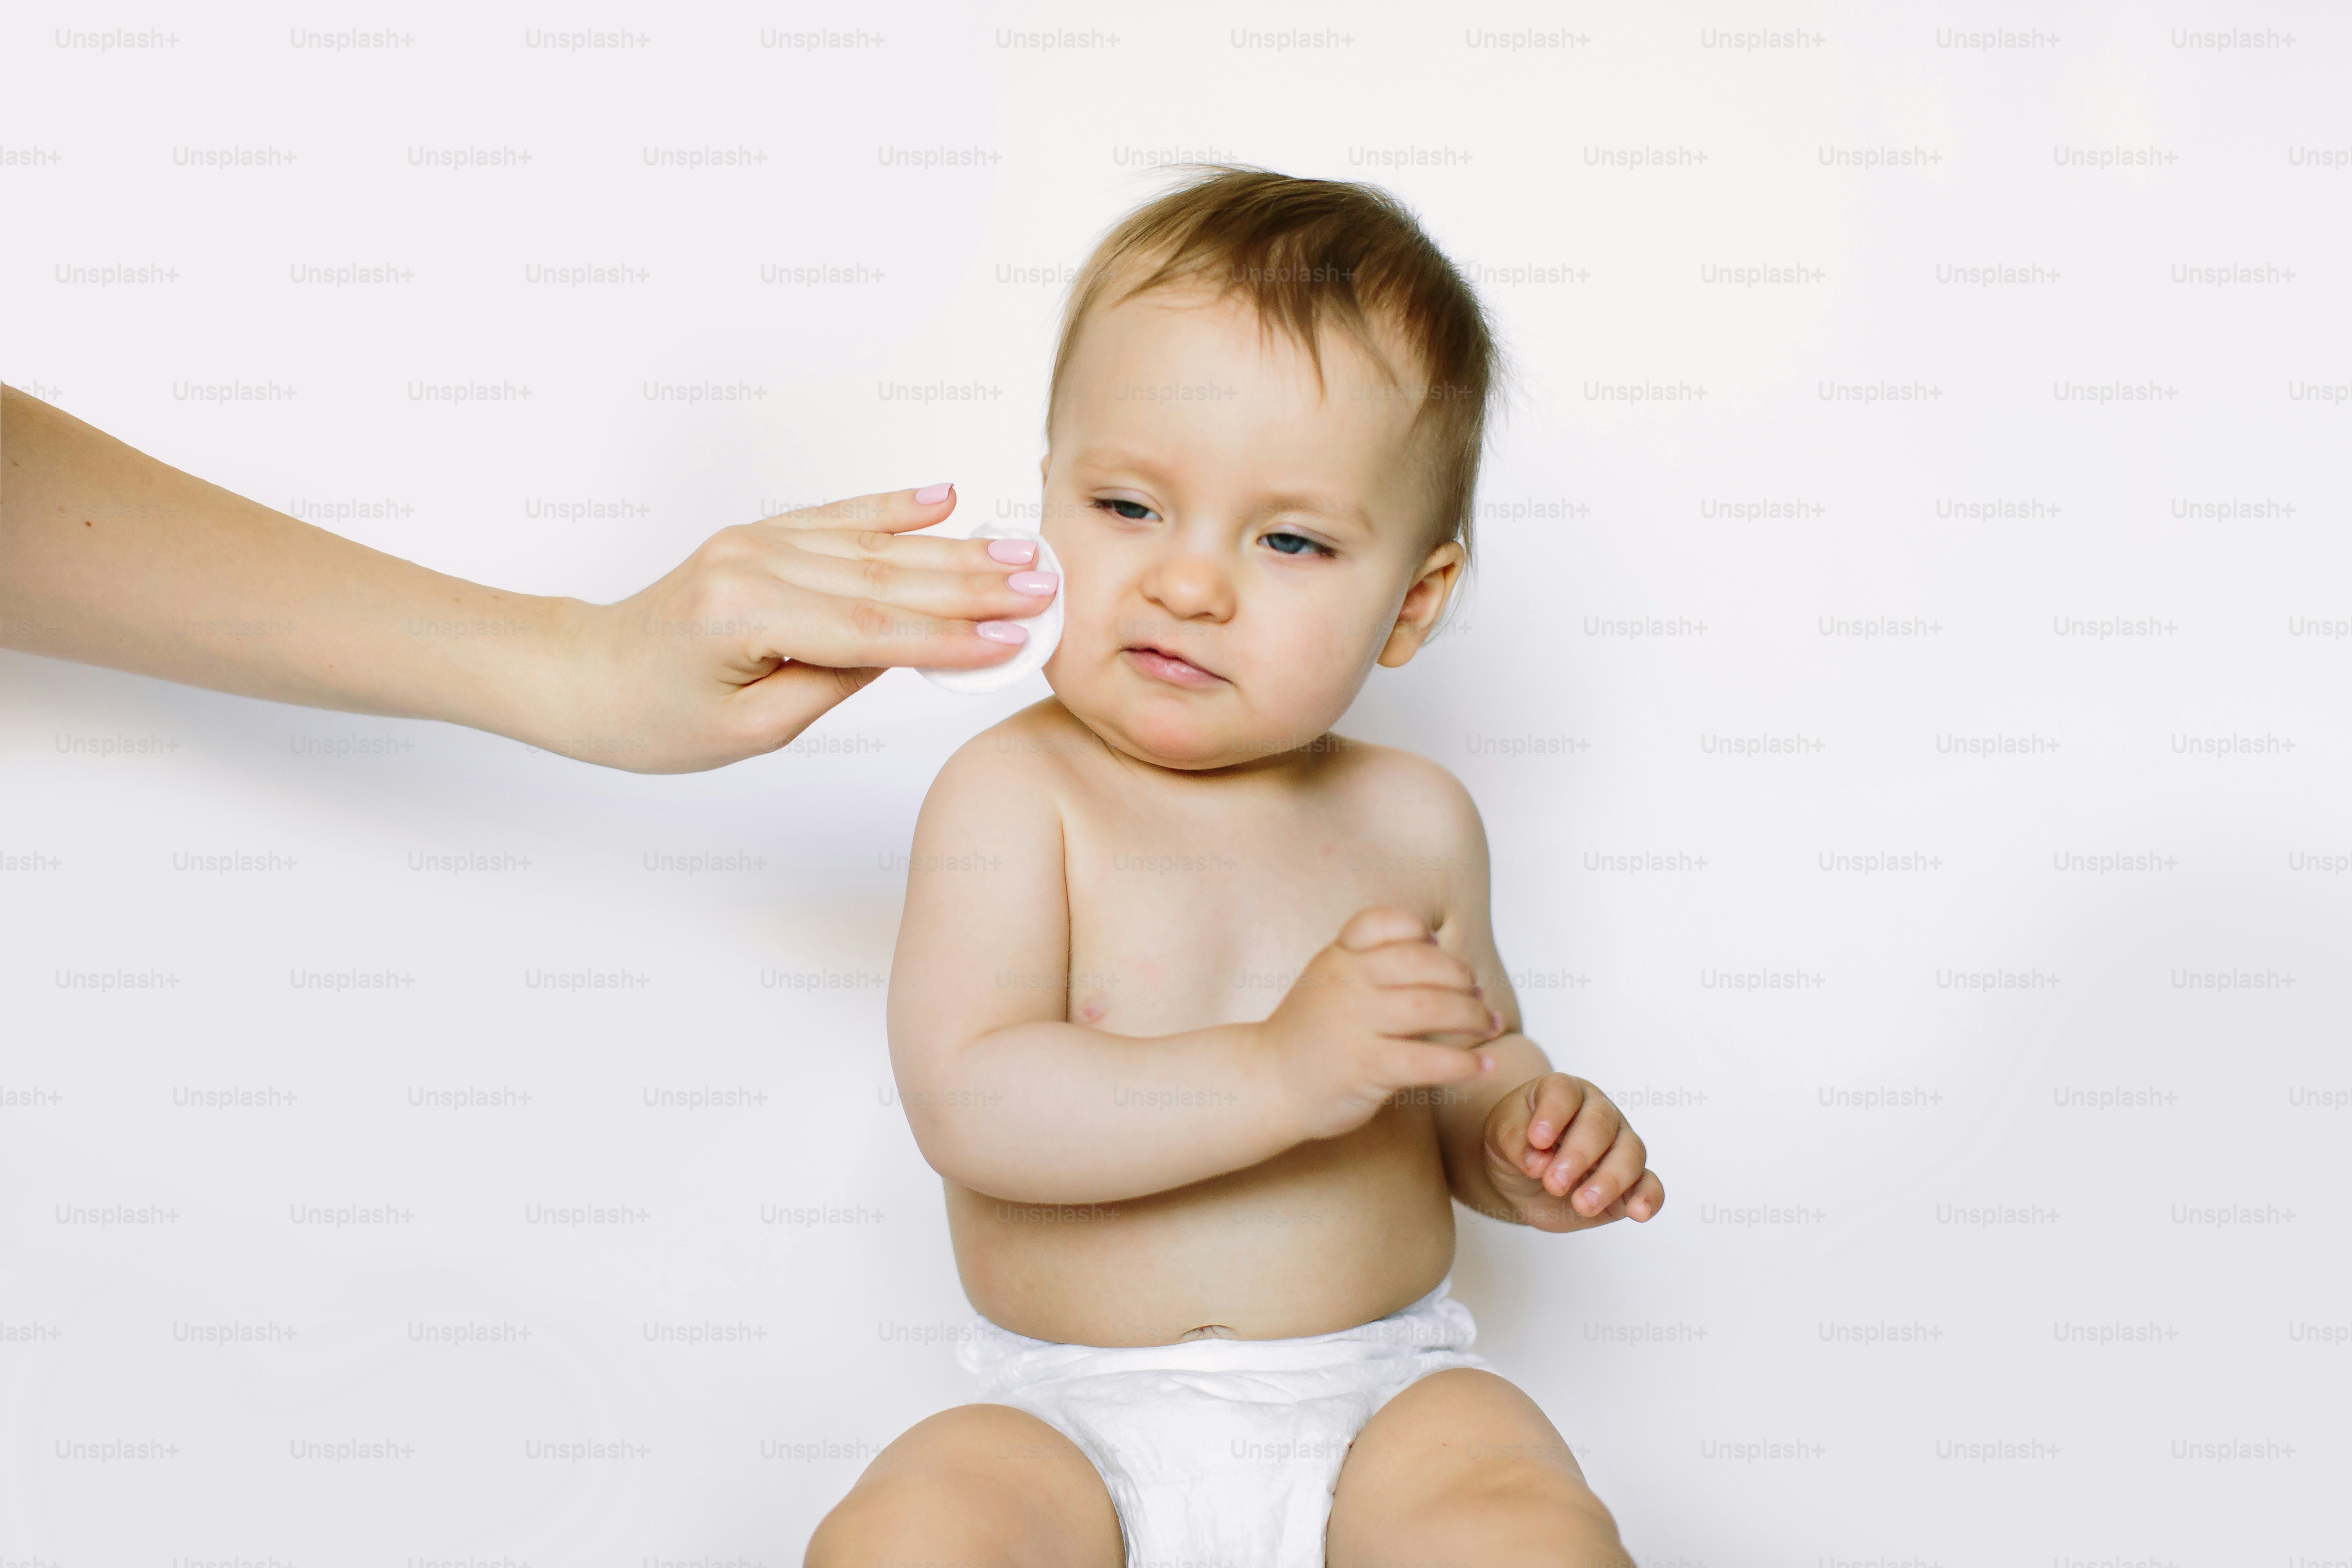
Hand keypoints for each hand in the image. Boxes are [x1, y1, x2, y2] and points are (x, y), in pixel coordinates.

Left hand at [548, 486, 1059, 771]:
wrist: (584, 676)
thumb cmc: (652, 718)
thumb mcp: (749, 729)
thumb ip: (831, 683)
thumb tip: (907, 645)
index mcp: (746, 615)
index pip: (872, 629)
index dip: (950, 636)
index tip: (1015, 639)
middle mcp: (753, 562)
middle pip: (884, 576)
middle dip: (972, 582)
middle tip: (1043, 584)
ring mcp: (757, 540)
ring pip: (873, 546)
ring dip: (952, 549)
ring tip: (1018, 551)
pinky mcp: (760, 536)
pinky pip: (839, 517)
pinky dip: (895, 507)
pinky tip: (944, 496)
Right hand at [1262, 906, 1504, 1141]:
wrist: (1265, 1082)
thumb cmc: (1310, 1033)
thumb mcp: (1329, 980)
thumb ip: (1370, 962)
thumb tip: (1440, 950)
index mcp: (1337, 956)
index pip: (1380, 921)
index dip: (1416, 929)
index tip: (1438, 946)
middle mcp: (1345, 982)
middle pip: (1420, 963)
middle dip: (1461, 978)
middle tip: (1479, 997)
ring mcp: (1353, 1024)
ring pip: (1429, 1008)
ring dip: (1472, 1017)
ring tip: (1490, 1026)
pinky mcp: (1364, 1067)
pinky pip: (1426, 1060)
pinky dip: (1464, 1063)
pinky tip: (1484, 1065)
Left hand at [1481, 1074, 1663, 1230]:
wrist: (1520, 1177)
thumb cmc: (1514, 1144)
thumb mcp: (1499, 1135)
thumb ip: (1513, 1140)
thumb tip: (1536, 1161)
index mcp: (1564, 1092)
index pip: (1565, 1093)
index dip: (1553, 1114)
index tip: (1537, 1140)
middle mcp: (1598, 1113)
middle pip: (1601, 1124)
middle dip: (1578, 1155)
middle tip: (1553, 1183)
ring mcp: (1619, 1146)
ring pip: (1630, 1154)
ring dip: (1609, 1180)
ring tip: (1582, 1204)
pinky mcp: (1630, 1182)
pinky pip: (1650, 1185)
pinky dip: (1648, 1198)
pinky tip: (1638, 1213)